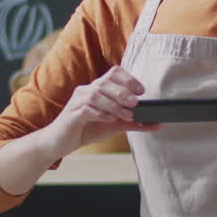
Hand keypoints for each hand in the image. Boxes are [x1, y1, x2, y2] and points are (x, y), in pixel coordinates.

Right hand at [39, 66, 157, 158]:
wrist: (59, 142)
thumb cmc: (86, 129)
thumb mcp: (114, 125)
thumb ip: (134, 123)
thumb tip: (157, 124)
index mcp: (97, 89)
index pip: (113, 73)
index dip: (128, 79)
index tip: (141, 91)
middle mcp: (86, 91)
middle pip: (105, 82)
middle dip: (123, 92)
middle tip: (136, 103)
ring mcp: (77, 101)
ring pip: (96, 95)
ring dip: (114, 105)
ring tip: (127, 114)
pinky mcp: (71, 115)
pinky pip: (86, 109)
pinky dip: (100, 114)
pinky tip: (110, 119)